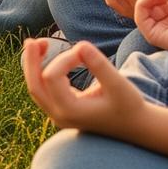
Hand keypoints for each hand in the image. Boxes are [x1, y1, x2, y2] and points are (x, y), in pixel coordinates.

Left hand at [21, 36, 146, 134]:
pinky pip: (44, 91)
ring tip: (36, 45)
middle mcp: (59, 116)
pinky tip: (45, 58)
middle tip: (32, 41)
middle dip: (32, 62)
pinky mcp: (62, 111)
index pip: (52, 77)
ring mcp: (58, 116)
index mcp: (70, 111)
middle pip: (34, 86)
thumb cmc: (129, 106)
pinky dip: (41, 74)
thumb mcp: (119, 84)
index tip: (85, 52)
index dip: (65, 58)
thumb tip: (80, 45)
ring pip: (36, 89)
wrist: (136, 127)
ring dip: (34, 67)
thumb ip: (99, 65)